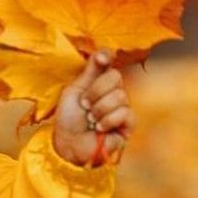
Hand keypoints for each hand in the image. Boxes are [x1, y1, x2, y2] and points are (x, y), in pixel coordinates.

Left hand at [52, 50, 135, 165]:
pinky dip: (108, 120)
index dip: (106, 57)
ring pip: (120, 96)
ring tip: (90, 119)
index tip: (100, 59)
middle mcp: (114, 92)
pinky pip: (125, 113)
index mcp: (100, 82)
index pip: (109, 63)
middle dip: (95, 92)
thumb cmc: (69, 119)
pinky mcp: (128, 125)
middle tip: (84, 105)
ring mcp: (123, 107)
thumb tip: (103, 53)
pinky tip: (99, 128)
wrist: (68, 143)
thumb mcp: (74, 91)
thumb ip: (89, 72)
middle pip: (115, 77)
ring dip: (99, 109)